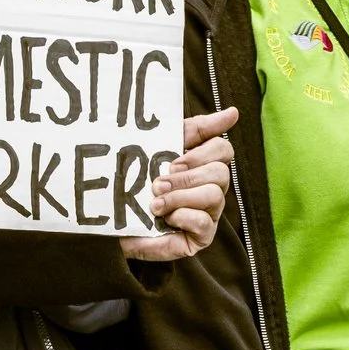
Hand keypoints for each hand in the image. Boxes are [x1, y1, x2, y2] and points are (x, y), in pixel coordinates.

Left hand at [123, 106, 234, 261]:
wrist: (115, 215)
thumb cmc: (140, 178)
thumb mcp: (163, 146)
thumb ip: (198, 129)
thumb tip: (233, 112)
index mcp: (205, 164)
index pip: (223, 149)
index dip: (201, 153)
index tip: (174, 160)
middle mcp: (213, 188)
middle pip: (221, 173)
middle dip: (187, 177)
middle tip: (159, 184)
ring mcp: (210, 213)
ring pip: (214, 196)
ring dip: (180, 197)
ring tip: (156, 203)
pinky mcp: (201, 237)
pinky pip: (203, 223)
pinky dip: (181, 217)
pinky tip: (165, 219)